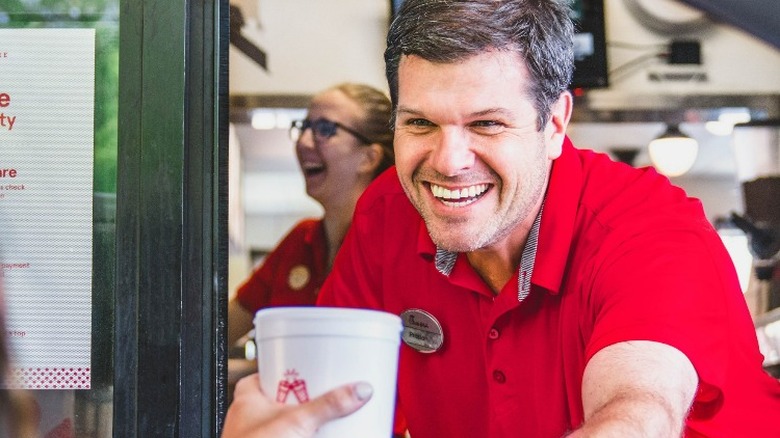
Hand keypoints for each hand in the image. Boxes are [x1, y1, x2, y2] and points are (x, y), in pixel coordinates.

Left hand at [221, 373, 373, 437]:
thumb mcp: (298, 421)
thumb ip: (328, 405)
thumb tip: (357, 391)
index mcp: (248, 398)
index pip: (267, 373)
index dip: (287, 370)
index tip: (308, 369)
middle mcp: (248, 417)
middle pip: (280, 398)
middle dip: (301, 398)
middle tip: (321, 395)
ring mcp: (256, 436)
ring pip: (284, 421)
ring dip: (302, 421)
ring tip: (323, 418)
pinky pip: (287, 437)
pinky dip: (301, 436)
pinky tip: (315, 437)